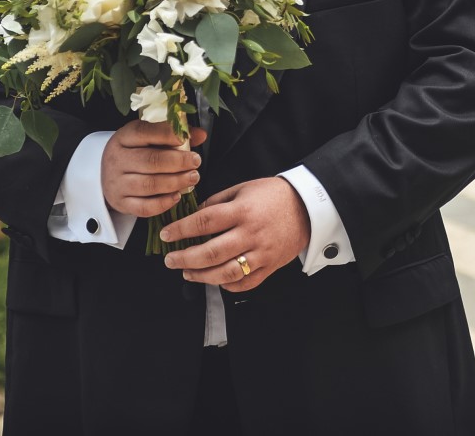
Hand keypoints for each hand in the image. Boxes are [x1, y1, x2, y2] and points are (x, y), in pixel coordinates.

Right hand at [100, 119, 206, 217]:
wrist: (108, 174)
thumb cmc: (136, 152)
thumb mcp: (149, 137)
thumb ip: (174, 134)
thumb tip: (201, 135)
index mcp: (124, 138)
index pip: (143, 132)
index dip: (167, 134)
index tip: (185, 138)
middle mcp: (118, 160)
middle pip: (150, 161)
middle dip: (178, 162)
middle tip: (196, 162)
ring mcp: (117, 183)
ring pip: (149, 185)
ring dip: (176, 182)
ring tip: (193, 177)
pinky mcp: (122, 203)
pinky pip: (144, 207)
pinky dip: (163, 203)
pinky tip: (177, 196)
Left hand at [161, 177, 309, 291]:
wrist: (307, 207)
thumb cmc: (272, 195)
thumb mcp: (242, 189)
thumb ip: (217, 202)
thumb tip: (193, 216)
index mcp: (242, 211)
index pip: (204, 222)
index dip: (181, 230)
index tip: (166, 235)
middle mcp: (251, 234)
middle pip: (211, 252)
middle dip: (185, 258)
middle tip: (170, 260)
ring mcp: (261, 253)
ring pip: (226, 272)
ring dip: (202, 276)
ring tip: (187, 273)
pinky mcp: (270, 266)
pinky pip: (245, 283)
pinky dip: (227, 284)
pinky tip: (215, 279)